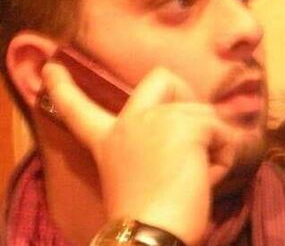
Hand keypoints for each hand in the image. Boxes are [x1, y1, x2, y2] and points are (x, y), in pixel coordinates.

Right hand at [41, 63, 234, 244]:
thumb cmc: (146, 216)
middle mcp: (130, 120)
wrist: (150, 239)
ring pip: (203, 111)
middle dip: (183, 89)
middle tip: (191, 120)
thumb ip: (153, 146)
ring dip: (210, 140)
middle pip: (161, 77)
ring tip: (199, 173)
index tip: (50, 67)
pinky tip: (209, 176)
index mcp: (110, 138)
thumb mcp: (137, 176)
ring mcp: (158, 118)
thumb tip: (196, 132)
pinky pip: (221, 130)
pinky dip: (223, 152)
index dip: (63, 88)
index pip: (78, 108)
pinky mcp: (186, 125)